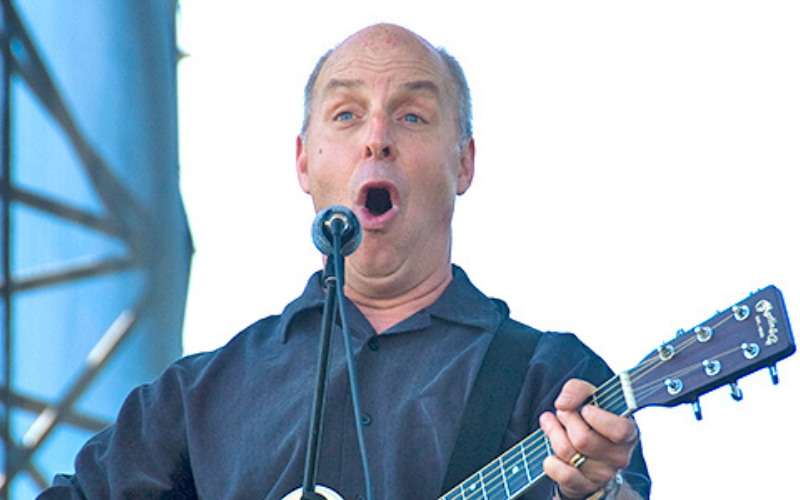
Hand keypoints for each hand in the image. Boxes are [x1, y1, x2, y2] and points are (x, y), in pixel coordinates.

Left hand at [539, 379, 638, 498]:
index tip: (585, 409)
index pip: (619, 430)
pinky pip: (563, 475)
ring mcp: (603, 474)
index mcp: (628, 433)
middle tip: (563, 413)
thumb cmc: (590, 419)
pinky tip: (551, 453)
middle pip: (583, 439)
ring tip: (552, 424)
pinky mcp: (586, 486)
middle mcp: (619, 456)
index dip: (597, 418)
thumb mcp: (588, 396)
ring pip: (568, 452)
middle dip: (566, 419)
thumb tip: (563, 404)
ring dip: (553, 433)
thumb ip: (577, 389)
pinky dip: (551, 462)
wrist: (586, 449)